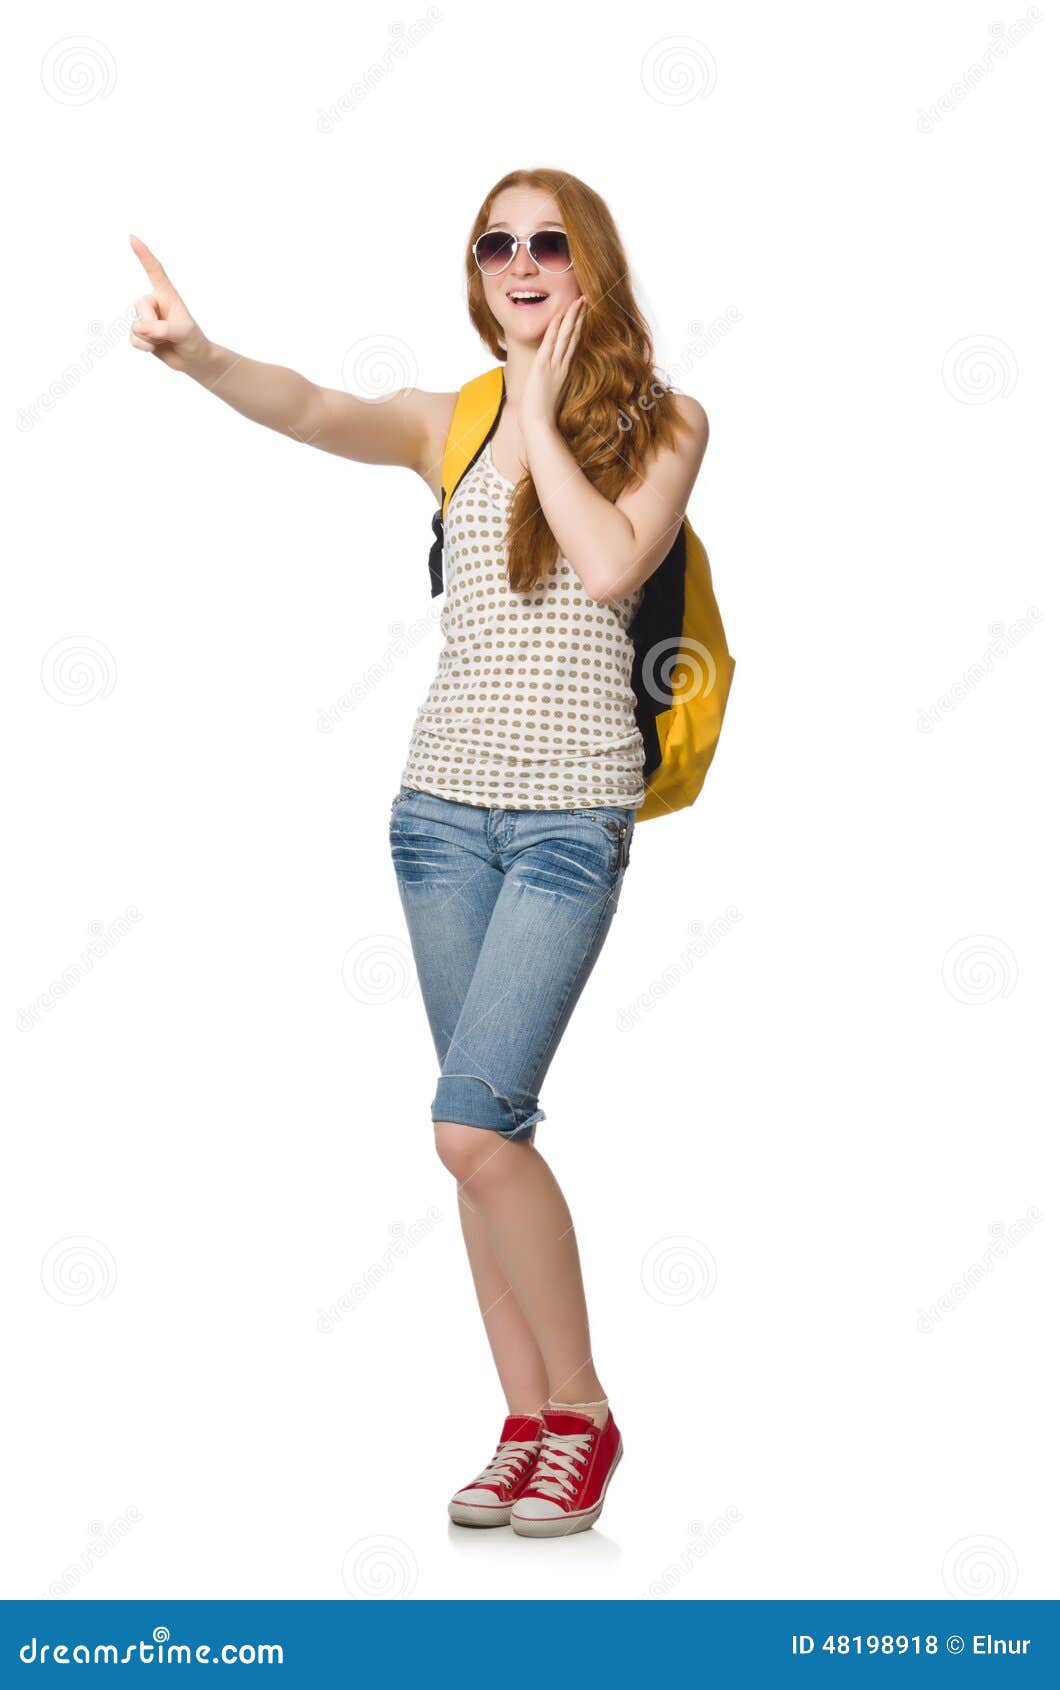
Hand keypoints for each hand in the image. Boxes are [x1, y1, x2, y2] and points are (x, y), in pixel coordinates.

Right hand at [128, 235, 209, 372]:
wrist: (192, 358)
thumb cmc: (192, 339)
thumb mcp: (183, 332)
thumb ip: (163, 328)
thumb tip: (143, 329)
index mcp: (166, 294)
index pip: (154, 270)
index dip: (143, 254)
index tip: (132, 238)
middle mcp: (154, 302)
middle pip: (140, 307)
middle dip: (152, 325)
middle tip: (168, 334)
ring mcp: (146, 318)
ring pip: (136, 327)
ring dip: (151, 339)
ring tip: (165, 340)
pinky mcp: (140, 333)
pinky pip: (133, 339)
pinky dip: (144, 347)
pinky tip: (156, 347)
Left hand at [519, 296, 585, 432]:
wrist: (539, 424)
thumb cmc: (542, 415)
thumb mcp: (549, 394)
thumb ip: (552, 383)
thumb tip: (550, 381)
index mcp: (563, 371)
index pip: (573, 344)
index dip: (578, 327)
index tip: (582, 314)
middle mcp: (561, 366)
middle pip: (573, 336)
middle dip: (579, 317)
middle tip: (585, 300)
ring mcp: (553, 365)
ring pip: (565, 336)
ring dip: (571, 317)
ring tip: (578, 301)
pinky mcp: (543, 367)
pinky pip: (551, 343)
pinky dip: (556, 329)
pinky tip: (560, 316)